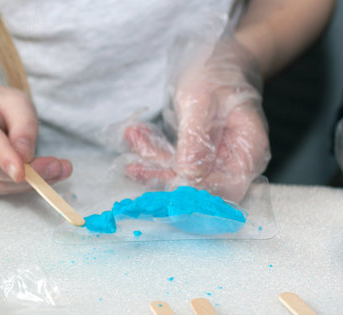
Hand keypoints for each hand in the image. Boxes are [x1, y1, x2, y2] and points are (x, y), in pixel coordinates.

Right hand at [0, 82, 71, 194]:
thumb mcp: (16, 101)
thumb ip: (24, 125)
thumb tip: (25, 156)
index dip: (4, 156)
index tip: (24, 172)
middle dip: (22, 174)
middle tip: (58, 169)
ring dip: (22, 184)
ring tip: (54, 173)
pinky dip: (12, 188)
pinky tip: (33, 178)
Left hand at [125, 37, 270, 202]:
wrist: (215, 57)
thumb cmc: (216, 73)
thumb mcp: (202, 100)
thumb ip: (196, 137)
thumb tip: (189, 173)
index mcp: (248, 149)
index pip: (226, 189)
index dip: (195, 192)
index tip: (163, 183)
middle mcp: (233, 162)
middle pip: (198, 187)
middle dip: (161, 174)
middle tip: (133, 164)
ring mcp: (214, 160)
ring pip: (178, 175)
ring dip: (150, 159)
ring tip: (132, 135)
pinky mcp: (195, 155)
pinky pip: (170, 161)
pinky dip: (151, 150)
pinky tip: (135, 134)